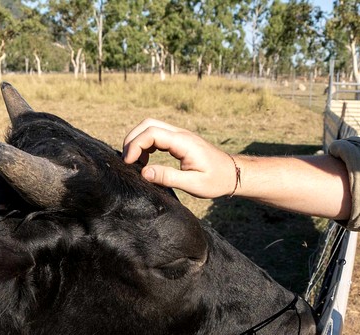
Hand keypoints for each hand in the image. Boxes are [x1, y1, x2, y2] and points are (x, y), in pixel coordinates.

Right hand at [122, 118, 239, 198]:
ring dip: (138, 141)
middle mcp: (181, 134)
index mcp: (183, 142)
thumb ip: (168, 177)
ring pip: (151, 127)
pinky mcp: (179, 140)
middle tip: (127, 161)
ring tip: (134, 162)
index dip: (135, 145)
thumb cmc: (215, 180)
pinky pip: (157, 135)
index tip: (129, 163)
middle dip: (132, 139)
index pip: (152, 133)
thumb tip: (144, 172)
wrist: (232, 174)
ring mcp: (180, 135)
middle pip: (148, 124)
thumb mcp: (193, 184)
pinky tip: (145, 161)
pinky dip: (146, 144)